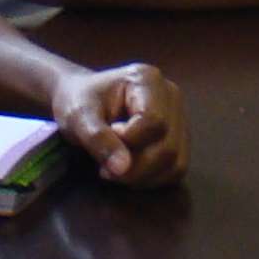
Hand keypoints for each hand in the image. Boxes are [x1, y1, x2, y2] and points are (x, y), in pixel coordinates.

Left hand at [55, 62, 185, 187]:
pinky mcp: (179, 138)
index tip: (106, 137)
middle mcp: (171, 96)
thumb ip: (98, 139)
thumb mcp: (78, 116)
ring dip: (143, 176)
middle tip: (105, 167)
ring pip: (175, 162)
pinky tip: (130, 171)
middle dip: (135, 167)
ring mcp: (179, 118)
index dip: (129, 141)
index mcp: (148, 79)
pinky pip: (176, 169)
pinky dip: (152, 178)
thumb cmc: (79, 102)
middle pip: (168, 146)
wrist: (83, 102)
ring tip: (115, 170)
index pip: (153, 121)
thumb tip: (123, 168)